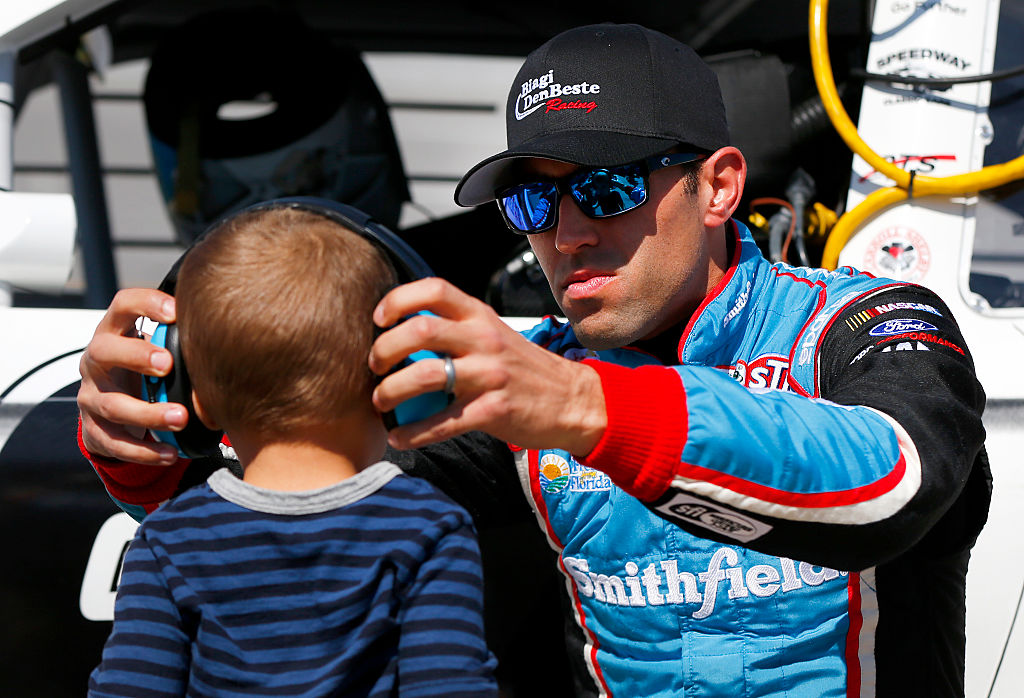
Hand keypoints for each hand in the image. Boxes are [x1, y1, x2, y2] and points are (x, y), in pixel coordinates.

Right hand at [77, 288, 186, 464]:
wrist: (114, 409)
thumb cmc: (146, 369)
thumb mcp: (158, 348)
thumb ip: (181, 339)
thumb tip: (228, 334)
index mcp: (115, 332)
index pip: (122, 306)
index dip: (146, 304)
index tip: (175, 313)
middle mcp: (96, 361)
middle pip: (104, 351)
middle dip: (136, 356)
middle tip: (167, 365)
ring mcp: (92, 396)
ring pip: (113, 405)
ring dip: (148, 413)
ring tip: (181, 418)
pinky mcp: (94, 429)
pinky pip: (116, 443)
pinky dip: (145, 451)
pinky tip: (171, 453)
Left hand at [369, 278, 606, 453]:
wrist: (572, 400)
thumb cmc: (524, 369)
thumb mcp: (494, 334)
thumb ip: (457, 329)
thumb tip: (401, 334)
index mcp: (481, 316)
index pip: (435, 289)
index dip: (398, 300)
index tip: (378, 319)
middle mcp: (484, 339)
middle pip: (420, 330)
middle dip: (384, 349)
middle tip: (374, 366)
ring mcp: (490, 375)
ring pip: (425, 375)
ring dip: (391, 391)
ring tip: (381, 402)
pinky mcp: (494, 411)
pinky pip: (443, 422)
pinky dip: (413, 433)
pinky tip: (398, 438)